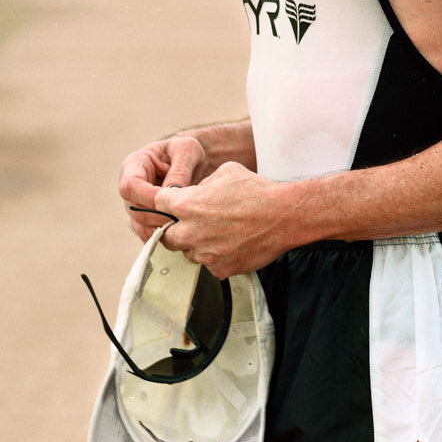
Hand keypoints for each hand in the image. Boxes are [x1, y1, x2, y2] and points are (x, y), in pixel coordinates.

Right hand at [119, 132, 208, 241]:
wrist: (192, 161)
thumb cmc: (187, 151)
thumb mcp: (187, 150)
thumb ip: (179, 170)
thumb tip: (171, 194)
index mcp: (134, 165)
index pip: (130, 186)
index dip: (147, 197)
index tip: (170, 201)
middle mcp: (131, 188)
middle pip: (134, 210)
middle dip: (157, 216)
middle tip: (181, 217)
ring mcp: (137, 205)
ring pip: (140, 226)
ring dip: (161, 229)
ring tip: (183, 225)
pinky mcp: (147, 220)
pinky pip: (150, 235)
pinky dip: (164, 237)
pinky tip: (181, 232)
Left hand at [144, 162, 292, 278]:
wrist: (284, 217)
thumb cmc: (257, 191)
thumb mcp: (225, 172)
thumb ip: (202, 184)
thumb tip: (195, 192)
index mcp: (187, 205)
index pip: (158, 205)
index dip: (163, 203)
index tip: (166, 205)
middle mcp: (190, 232)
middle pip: (165, 236)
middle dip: (173, 230)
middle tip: (188, 224)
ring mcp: (204, 253)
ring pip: (189, 252)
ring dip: (197, 244)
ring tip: (219, 232)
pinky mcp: (219, 268)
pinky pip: (210, 264)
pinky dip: (216, 256)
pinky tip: (232, 244)